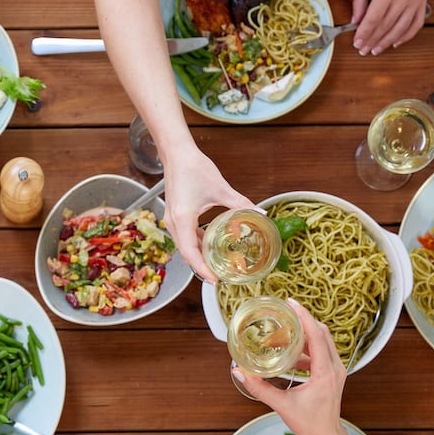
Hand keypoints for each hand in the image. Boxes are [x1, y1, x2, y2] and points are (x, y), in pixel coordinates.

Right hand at [161, 147, 252, 280]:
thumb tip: (261, 214)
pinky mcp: (175, 214)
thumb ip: (241, 203)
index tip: (215, 280)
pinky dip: (195, 244)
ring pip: (184, 245)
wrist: (177, 154)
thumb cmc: (194, 168)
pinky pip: (184, 236)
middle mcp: (174, 222)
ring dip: (198, 256)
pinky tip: (208, 244)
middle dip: (201, 267)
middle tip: (219, 277)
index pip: (190, 253)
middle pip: (186, 253)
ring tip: (215, 265)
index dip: (202, 269)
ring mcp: (172, 219)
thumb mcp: (221, 189)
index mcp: (183, 219)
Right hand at [231, 298, 346, 434]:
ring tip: (287, 328)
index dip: (304, 317)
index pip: (317, 336)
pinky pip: (323, 350)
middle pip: (322, 333)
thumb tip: (239, 371)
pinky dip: (308, 345)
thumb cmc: (309, 423)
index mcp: (325, 372)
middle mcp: (335, 367)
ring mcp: (337, 370)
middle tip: (286, 311)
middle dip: (305, 319)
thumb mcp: (281, 404)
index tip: (291, 303)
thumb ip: (259, 387)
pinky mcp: (333, 373)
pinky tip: (291, 352)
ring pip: (324, 340)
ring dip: (307, 332)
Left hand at [350, 0, 427, 55]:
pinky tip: (396, 42)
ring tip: (376, 49)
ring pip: (401, 28)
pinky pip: (417, 23)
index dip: (364, 34)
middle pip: (386, 26)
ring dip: (387, 42)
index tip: (356, 44)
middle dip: (372, 41)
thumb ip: (359, 2)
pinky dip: (406, 35)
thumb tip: (355, 22)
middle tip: (363, 50)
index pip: (373, 20)